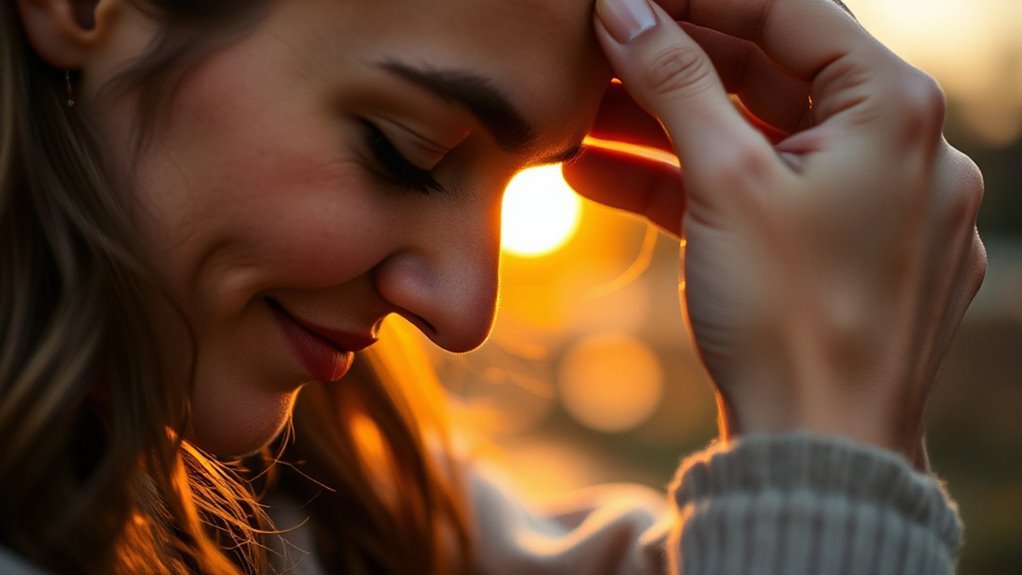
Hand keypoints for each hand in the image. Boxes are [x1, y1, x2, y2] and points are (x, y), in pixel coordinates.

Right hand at [565, 0, 985, 465]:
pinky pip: (757, 197)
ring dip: (665, 130)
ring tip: (581, 120)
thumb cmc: (791, 317)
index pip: (790, 12)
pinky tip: (602, 179)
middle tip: (598, 53)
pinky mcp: (836, 252)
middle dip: (671, 66)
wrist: (821, 450)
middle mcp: (901, 148)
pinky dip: (687, 185)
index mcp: (896, 110)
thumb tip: (627, 9)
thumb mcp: (726, 182)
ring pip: (755, 141)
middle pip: (769, 76)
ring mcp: (870, 204)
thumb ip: (677, 82)